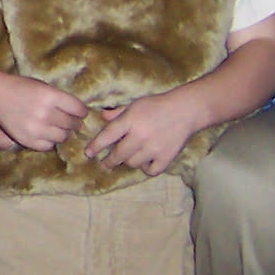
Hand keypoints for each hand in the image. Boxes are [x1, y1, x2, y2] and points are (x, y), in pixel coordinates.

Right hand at [0, 74, 88, 151]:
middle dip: (74, 123)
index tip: (80, 112)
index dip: (81, 111)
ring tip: (57, 128)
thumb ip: (60, 99)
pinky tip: (45, 133)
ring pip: (62, 137)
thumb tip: (79, 115)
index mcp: (50, 96)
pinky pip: (48, 146)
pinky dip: (50, 141)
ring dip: (63, 133)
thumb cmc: (22, 88)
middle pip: (72, 124)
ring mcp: (36, 128)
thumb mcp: (43, 86)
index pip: (78, 109)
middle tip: (71, 121)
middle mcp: (45, 113)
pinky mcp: (28, 140)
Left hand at [88, 90, 202, 175]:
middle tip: (104, 164)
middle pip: (118, 155)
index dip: (95, 146)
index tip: (88, 153)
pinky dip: (145, 169)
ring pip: (133, 163)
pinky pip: (150, 171)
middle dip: (109, 161)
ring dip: (128, 162)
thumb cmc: (157, 105)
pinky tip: (144, 163)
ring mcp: (154, 148)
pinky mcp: (166, 157)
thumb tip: (102, 117)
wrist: (185, 110)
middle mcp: (140, 136)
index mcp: (130, 121)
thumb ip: (118, 112)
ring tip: (128, 158)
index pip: (107, 136)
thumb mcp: (135, 104)